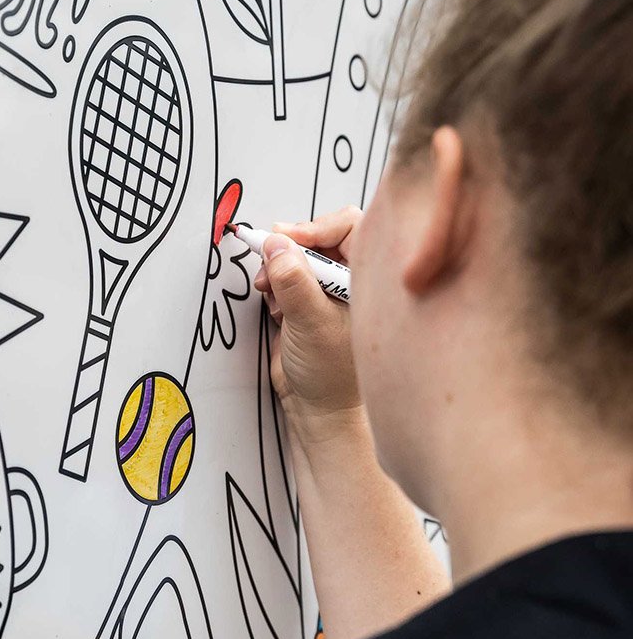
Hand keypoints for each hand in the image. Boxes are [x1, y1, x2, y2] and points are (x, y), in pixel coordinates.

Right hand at [254, 207, 362, 433]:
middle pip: (317, 237)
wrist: (318, 412)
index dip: (314, 228)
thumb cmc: (332, 375)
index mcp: (369, 276)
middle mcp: (350, 278)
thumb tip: (275, 244)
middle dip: (289, 250)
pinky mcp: (307, 302)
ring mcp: (328, 290)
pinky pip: (285, 277)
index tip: (286, 241)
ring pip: (296, 256)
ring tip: (270, 294)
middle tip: (269, 264)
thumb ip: (293, 281)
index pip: (347, 225)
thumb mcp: (312, 323)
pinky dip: (275, 287)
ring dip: (277, 270)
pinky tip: (277, 311)